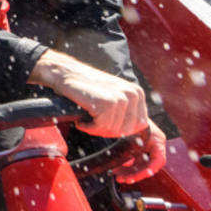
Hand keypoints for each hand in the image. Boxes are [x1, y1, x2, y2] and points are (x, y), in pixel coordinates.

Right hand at [28, 50, 149, 137]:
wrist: (67, 73)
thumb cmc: (88, 87)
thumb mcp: (114, 95)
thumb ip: (128, 113)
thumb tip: (143, 136)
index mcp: (137, 93)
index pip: (140, 125)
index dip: (121, 129)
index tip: (105, 123)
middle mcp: (132, 94)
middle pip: (127, 130)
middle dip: (108, 131)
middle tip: (93, 122)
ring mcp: (120, 98)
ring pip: (113, 130)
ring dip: (96, 129)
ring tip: (86, 118)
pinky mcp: (106, 103)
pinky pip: (101, 128)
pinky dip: (88, 127)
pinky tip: (82, 120)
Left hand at [114, 122, 168, 183]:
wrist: (128, 108)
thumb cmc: (132, 116)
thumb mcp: (133, 131)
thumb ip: (131, 147)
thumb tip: (126, 164)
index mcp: (157, 140)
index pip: (159, 160)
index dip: (151, 169)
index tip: (143, 174)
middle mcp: (154, 146)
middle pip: (147, 166)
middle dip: (135, 174)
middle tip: (123, 179)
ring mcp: (146, 148)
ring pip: (140, 166)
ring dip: (129, 173)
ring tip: (117, 176)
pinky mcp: (139, 150)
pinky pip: (134, 162)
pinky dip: (126, 167)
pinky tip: (116, 170)